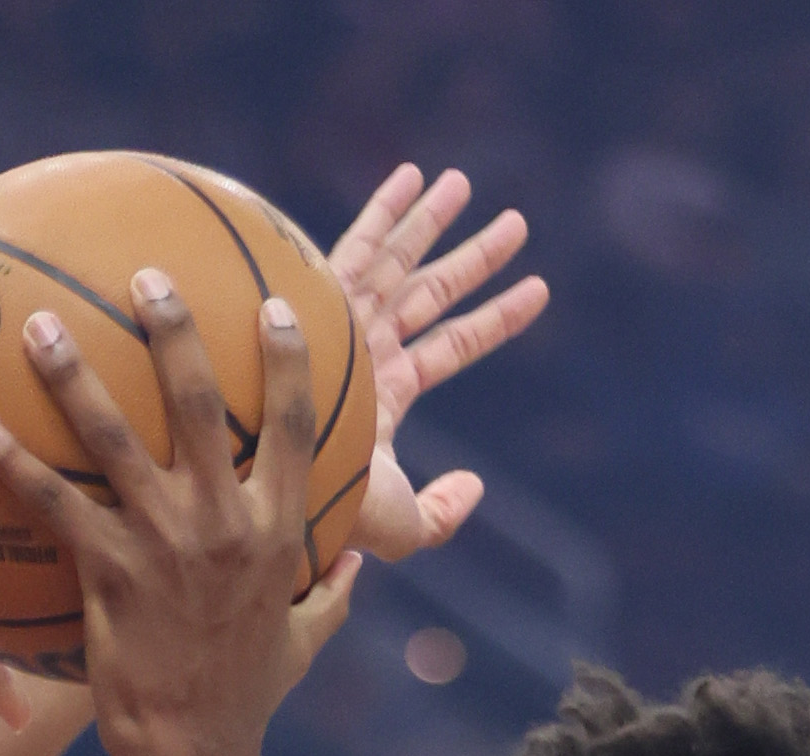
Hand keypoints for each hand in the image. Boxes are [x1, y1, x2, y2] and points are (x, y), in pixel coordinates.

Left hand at [0, 276, 357, 755]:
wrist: (194, 755)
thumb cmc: (246, 700)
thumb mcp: (304, 641)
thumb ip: (332, 594)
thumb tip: (359, 565)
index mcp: (278, 530)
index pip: (292, 424)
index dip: (286, 358)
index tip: (275, 301)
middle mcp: (226, 521)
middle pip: (200, 402)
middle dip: (174, 328)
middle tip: (146, 273)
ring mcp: (165, 543)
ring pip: (115, 437)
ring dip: (75, 374)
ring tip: (41, 325)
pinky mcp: (109, 573)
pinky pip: (54, 502)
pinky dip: (12, 460)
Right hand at [330, 165, 548, 560]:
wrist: (269, 480)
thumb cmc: (327, 508)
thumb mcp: (396, 526)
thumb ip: (440, 517)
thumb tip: (476, 484)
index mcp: (385, 393)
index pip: (452, 345)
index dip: (497, 318)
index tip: (540, 290)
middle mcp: (366, 350)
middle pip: (432, 294)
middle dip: (474, 259)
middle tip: (517, 224)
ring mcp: (342, 321)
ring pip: (401, 261)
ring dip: (435, 221)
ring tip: (465, 183)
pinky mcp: (319, 300)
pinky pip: (361, 244)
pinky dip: (387, 210)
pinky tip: (414, 175)